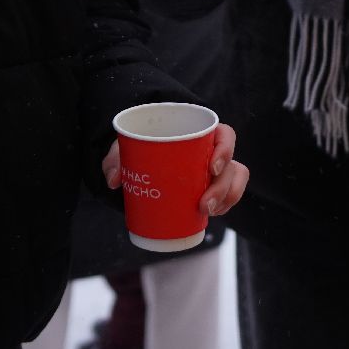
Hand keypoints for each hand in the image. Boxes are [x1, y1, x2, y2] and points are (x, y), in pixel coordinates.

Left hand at [102, 123, 249, 215]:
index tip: (210, 168)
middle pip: (231, 165)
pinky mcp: (211, 187)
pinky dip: (224, 205)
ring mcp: (215, 171)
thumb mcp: (127, 147)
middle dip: (222, 187)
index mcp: (199, 133)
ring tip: (207, 212)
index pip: (225, 135)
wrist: (141, 162)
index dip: (225, 150)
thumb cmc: (141, 146)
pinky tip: (213, 214)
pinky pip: (229, 195)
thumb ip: (117, 157)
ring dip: (227, 197)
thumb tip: (114, 179)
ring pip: (234, 180)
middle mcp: (212, 150)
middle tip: (203, 205)